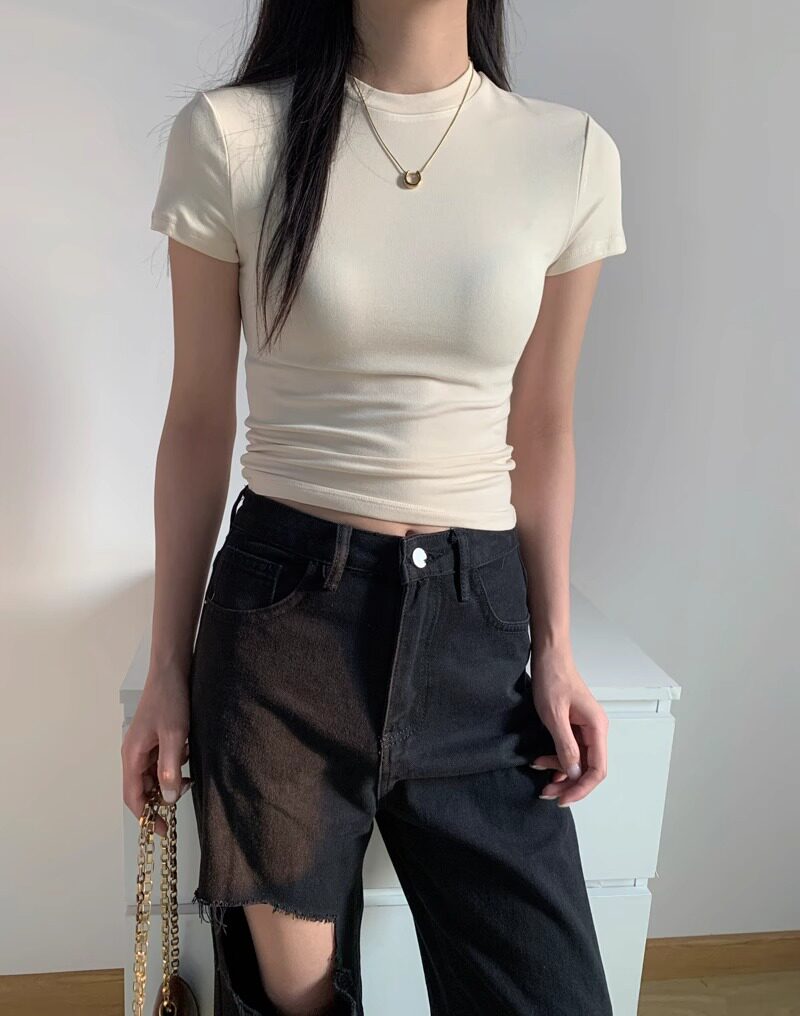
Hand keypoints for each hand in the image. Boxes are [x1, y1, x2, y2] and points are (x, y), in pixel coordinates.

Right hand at [121, 664, 192, 835]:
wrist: (171, 670)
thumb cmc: (170, 700)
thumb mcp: (173, 735)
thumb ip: (170, 767)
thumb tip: (167, 799)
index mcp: (132, 755)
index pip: (133, 797)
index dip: (146, 817)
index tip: (163, 830)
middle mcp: (134, 753)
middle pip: (142, 788)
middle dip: (160, 799)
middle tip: (182, 799)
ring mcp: (144, 746)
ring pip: (153, 775)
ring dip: (168, 781)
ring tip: (187, 778)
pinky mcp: (155, 738)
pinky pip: (161, 761)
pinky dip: (173, 766)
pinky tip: (186, 758)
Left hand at [528, 643, 608, 806]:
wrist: (549, 657)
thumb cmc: (553, 678)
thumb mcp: (554, 714)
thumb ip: (565, 745)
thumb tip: (575, 773)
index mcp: (597, 727)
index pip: (597, 769)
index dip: (582, 788)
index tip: (563, 798)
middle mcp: (595, 730)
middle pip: (589, 769)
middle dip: (569, 784)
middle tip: (548, 794)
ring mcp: (585, 728)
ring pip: (578, 761)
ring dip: (561, 772)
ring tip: (540, 777)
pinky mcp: (574, 725)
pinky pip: (570, 750)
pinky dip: (557, 759)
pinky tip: (541, 763)